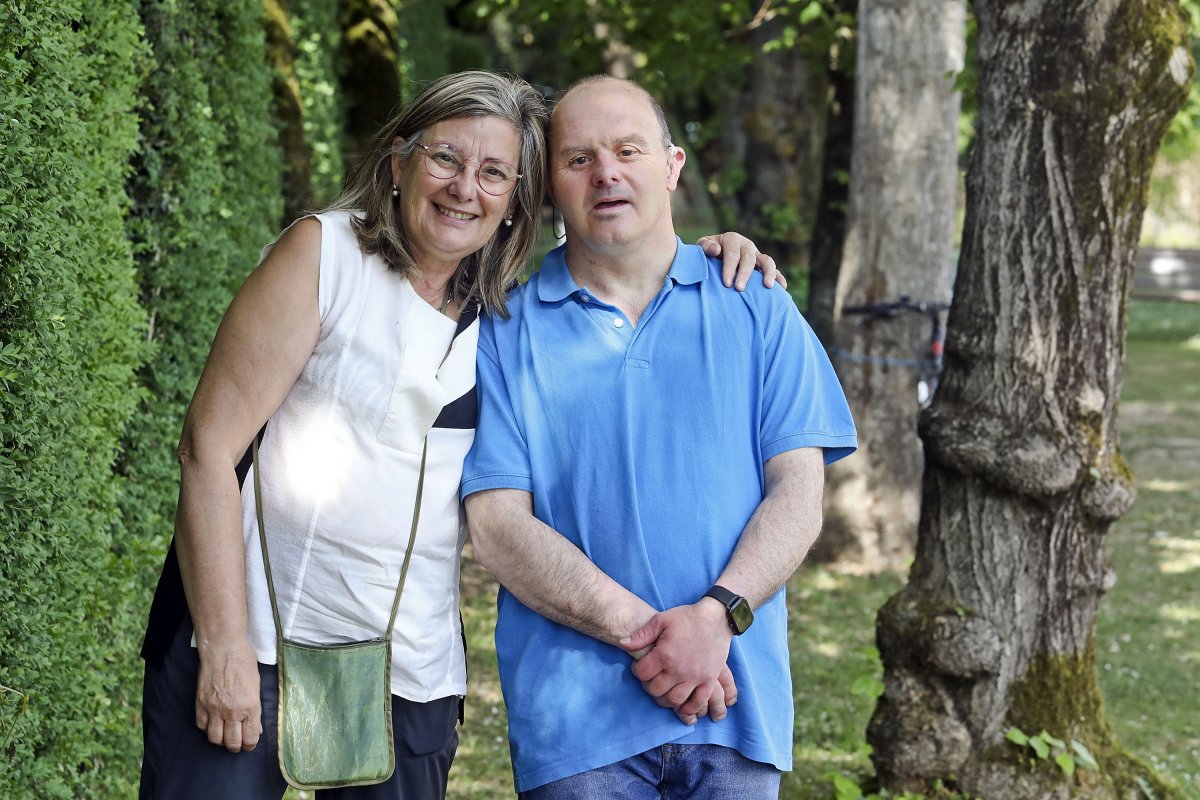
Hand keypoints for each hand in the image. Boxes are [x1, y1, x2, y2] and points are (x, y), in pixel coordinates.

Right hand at [194, 638, 262, 752]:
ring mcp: (215, 708)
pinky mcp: (201, 704)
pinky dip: (207, 729)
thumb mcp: (256, 684)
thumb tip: (255, 726)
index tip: (249, 744)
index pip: (250, 737)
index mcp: (250, 706)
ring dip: (221, 741)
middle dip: (236, 747)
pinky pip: (202, 726)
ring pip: (215, 738)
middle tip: (238, 744)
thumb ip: (255, 708)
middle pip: (232, 743)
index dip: (250, 745)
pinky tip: (213, 724)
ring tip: (225, 736)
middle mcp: (232, 711)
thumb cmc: (244, 661)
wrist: (223, 648)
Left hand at [619, 601, 734, 720]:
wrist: (716, 618)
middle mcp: (679, 669)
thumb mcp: (661, 620)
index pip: (642, 673)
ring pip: (674, 700)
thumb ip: (641, 635)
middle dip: (648, 686)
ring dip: (665, 699)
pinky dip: (688, 709)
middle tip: (650, 679)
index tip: (639, 666)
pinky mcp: (708, 680)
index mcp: (665, 654)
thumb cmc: (687, 618)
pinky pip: (698, 702)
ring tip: (663, 691)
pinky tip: (682, 708)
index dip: (637, 670)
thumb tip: (622, 644)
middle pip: (656, 690)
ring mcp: (695, 677)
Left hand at [695, 233, 785, 290]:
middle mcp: (746, 245)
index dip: (729, 267)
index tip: (726, 283)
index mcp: (732, 239)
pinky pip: (775, 270)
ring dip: (768, 273)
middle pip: (749, 258)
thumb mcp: (702, 247)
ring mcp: (756, 255)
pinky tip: (782, 288)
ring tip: (767, 286)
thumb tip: (716, 250)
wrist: (713, 257)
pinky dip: (779, 278)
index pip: (732, 253)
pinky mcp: (763, 265)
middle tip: (739, 288)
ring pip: (767, 261)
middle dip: (745, 273)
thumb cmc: (706, 254)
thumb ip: (705, 247)